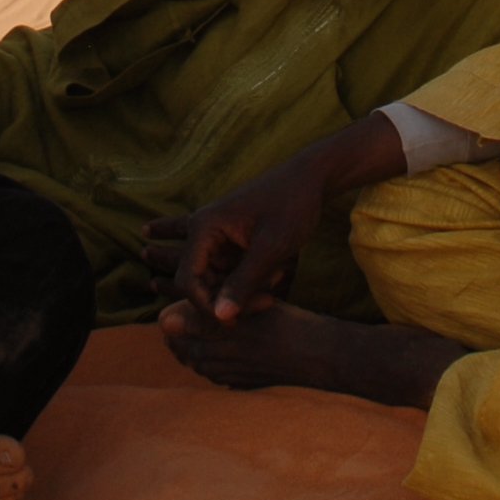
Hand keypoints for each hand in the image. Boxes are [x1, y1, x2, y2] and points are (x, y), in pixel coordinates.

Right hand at [143, 112, 405, 318]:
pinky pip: (228, 272)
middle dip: (230, 299)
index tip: (239, 320)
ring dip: (241, 290)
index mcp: (204, 227)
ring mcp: (216, 237)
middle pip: (200, 283)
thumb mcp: (271, 248)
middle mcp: (203, 231)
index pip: (188, 280)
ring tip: (278, 278)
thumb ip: (244, 282)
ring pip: (215, 280)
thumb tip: (220, 317)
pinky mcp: (231, 243)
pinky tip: (271, 274)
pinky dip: (247, 281)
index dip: (207, 306)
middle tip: (270, 301)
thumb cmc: (292, 206)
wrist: (311, 178)